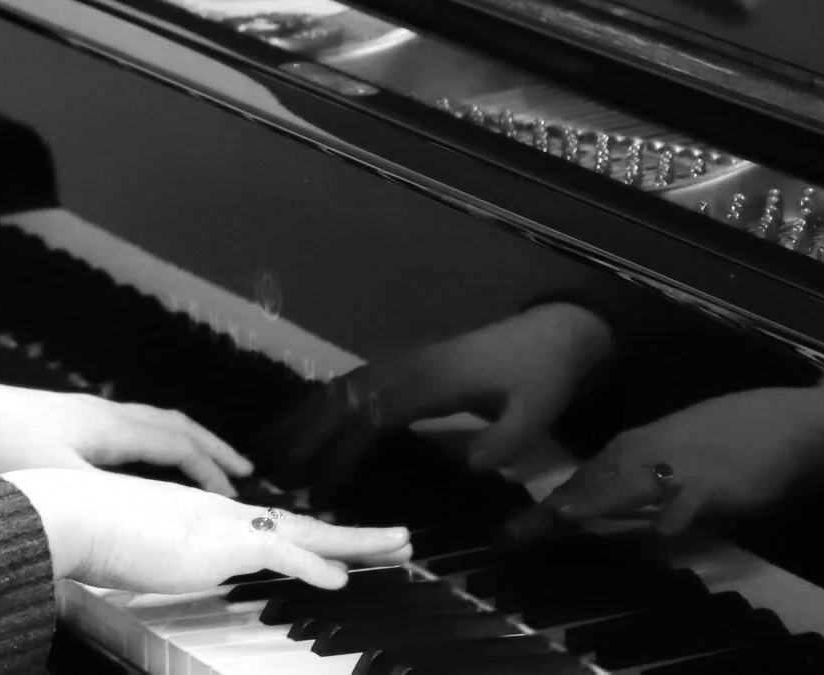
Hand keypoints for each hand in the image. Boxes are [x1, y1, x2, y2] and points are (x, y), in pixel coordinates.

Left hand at [0, 374, 251, 494]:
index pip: (179, 444)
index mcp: (112, 426)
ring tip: (200, 464)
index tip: (236, 490)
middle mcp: (105, 413)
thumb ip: (105, 500)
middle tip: (240, 467)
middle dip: (210, 447)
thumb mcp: (59, 479)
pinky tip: (139, 465)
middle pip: (172, 425)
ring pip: (149, 423)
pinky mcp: (65, 422)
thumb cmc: (2, 443)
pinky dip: (150, 444)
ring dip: (180, 442)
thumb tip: (144, 522)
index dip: (212, 467)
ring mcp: (85, 414)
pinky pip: (126, 429)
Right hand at [5, 468, 410, 591]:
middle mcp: (220, 514)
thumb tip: (166, 565)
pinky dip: (313, 566)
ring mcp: (220, 526)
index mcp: (203, 517)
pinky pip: (278, 555)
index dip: (311, 537)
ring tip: (397, 545)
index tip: (343, 546)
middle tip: (399, 535)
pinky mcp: (215, 543)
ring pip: (305, 532)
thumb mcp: (136, 551)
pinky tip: (341, 579)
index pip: (270, 527)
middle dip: (354, 533)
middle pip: (301, 524)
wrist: (68, 515)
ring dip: (355, 541)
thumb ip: (161, 556)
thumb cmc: (88, 535)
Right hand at [265, 303, 613, 486]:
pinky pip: (355, 382)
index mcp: (432, 382)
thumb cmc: (541, 378)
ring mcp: (403, 363)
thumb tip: (467, 466)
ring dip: (306, 415)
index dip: (342, 451)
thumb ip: (503, 442)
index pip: (373, 417)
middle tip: (272, 469)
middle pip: (344, 398)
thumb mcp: (535, 414)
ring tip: (272, 446)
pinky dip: (324, 402)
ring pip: (342, 386)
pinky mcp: (406, 366)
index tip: (319, 488)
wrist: (551, 335)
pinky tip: (306, 421)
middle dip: (306, 433)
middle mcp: (407, 368)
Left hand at [500, 376, 823, 542]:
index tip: (506, 535)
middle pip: (590, 485)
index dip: (543, 508)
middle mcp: (645, 454)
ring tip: (565, 518)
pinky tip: (663, 530)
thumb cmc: (723, 440)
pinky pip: (693, 499)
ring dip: (598, 501)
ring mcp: (679, 467)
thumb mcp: (666, 457)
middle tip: (510, 539)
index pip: (578, 480)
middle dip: (550, 513)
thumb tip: (592, 505)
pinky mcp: (717, 482)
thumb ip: (631, 482)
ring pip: (630, 486)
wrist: (781, 424)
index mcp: (630, 450)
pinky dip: (677, 513)